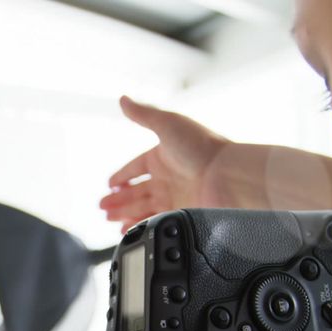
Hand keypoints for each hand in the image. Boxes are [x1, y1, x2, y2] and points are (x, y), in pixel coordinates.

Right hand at [100, 96, 234, 232]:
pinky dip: (140, 224)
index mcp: (161, 155)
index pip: (135, 167)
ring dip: (124, 213)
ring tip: (110, 220)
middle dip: (118, 199)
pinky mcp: (180, 211)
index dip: (121, 176)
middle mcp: (167, 177)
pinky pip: (154, 220)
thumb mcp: (168, 123)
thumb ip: (143, 113)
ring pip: (142, 207)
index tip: (110, 185)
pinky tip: (129, 229)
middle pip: (136, 190)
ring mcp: (173, 195)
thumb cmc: (203, 145)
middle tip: (103, 208)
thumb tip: (123, 99)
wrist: (228, 174)